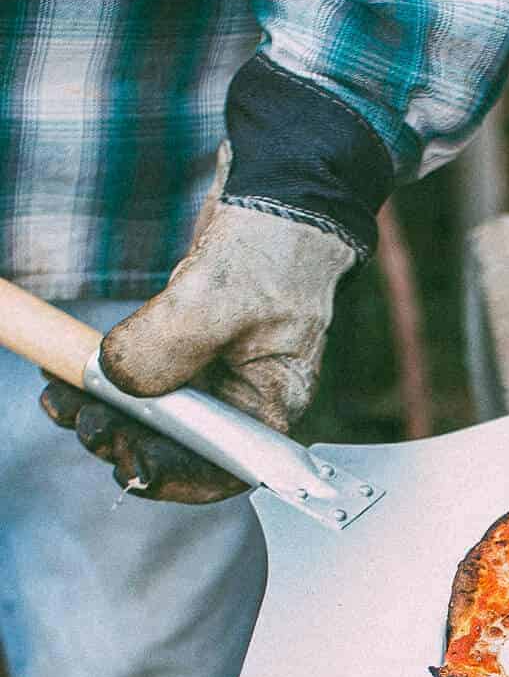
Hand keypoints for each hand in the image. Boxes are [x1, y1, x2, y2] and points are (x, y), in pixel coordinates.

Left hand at [42, 146, 356, 502]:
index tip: (130, 468)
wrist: (280, 197)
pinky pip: (140, 381)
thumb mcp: (220, 297)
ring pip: (151, 418)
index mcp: (271, 404)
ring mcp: (211, 376)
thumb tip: (115, 379)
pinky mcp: (184, 351)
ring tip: (60, 399)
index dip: (177, 480)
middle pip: (179, 448)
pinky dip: (102, 382)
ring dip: (103, 415)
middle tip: (83, 423)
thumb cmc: (277, 249)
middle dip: (125, 441)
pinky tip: (66, 373)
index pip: (225, 469)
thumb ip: (167, 345)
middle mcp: (241, 399)